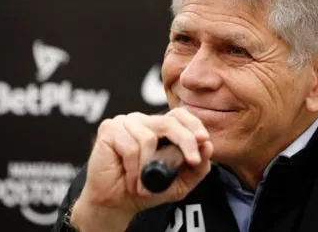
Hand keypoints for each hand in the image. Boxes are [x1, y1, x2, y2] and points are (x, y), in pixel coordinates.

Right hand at [72, 108, 212, 228]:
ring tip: (145, 185)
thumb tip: (207, 146)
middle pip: (169, 122)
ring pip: (149, 138)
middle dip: (185, 141)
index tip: (204, 140)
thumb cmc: (146, 189)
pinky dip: (135, 169)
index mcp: (159, 127)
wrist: (116, 203)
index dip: (193, 124)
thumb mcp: (180, 182)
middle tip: (192, 161)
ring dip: (150, 168)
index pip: (180, 115)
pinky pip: (131, 147)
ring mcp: (125, 123)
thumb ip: (197, 168)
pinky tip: (132, 181)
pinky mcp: (109, 129)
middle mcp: (143, 120)